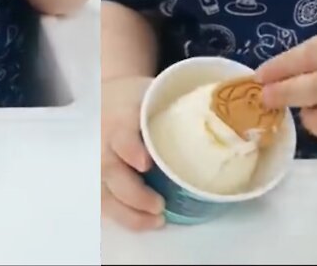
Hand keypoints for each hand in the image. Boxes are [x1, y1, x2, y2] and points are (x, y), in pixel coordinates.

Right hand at [101, 76, 164, 231]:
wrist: (106, 96)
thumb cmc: (136, 99)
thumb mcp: (152, 94)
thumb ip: (176, 108)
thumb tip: (221, 121)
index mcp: (119, 119)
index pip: (120, 136)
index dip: (131, 150)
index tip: (146, 164)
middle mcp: (102, 143)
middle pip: (110, 171)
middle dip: (134, 193)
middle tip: (159, 205)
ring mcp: (95, 163)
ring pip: (105, 194)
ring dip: (129, 212)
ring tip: (157, 220)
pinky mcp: (95, 179)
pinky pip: (104, 203)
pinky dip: (124, 217)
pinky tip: (146, 222)